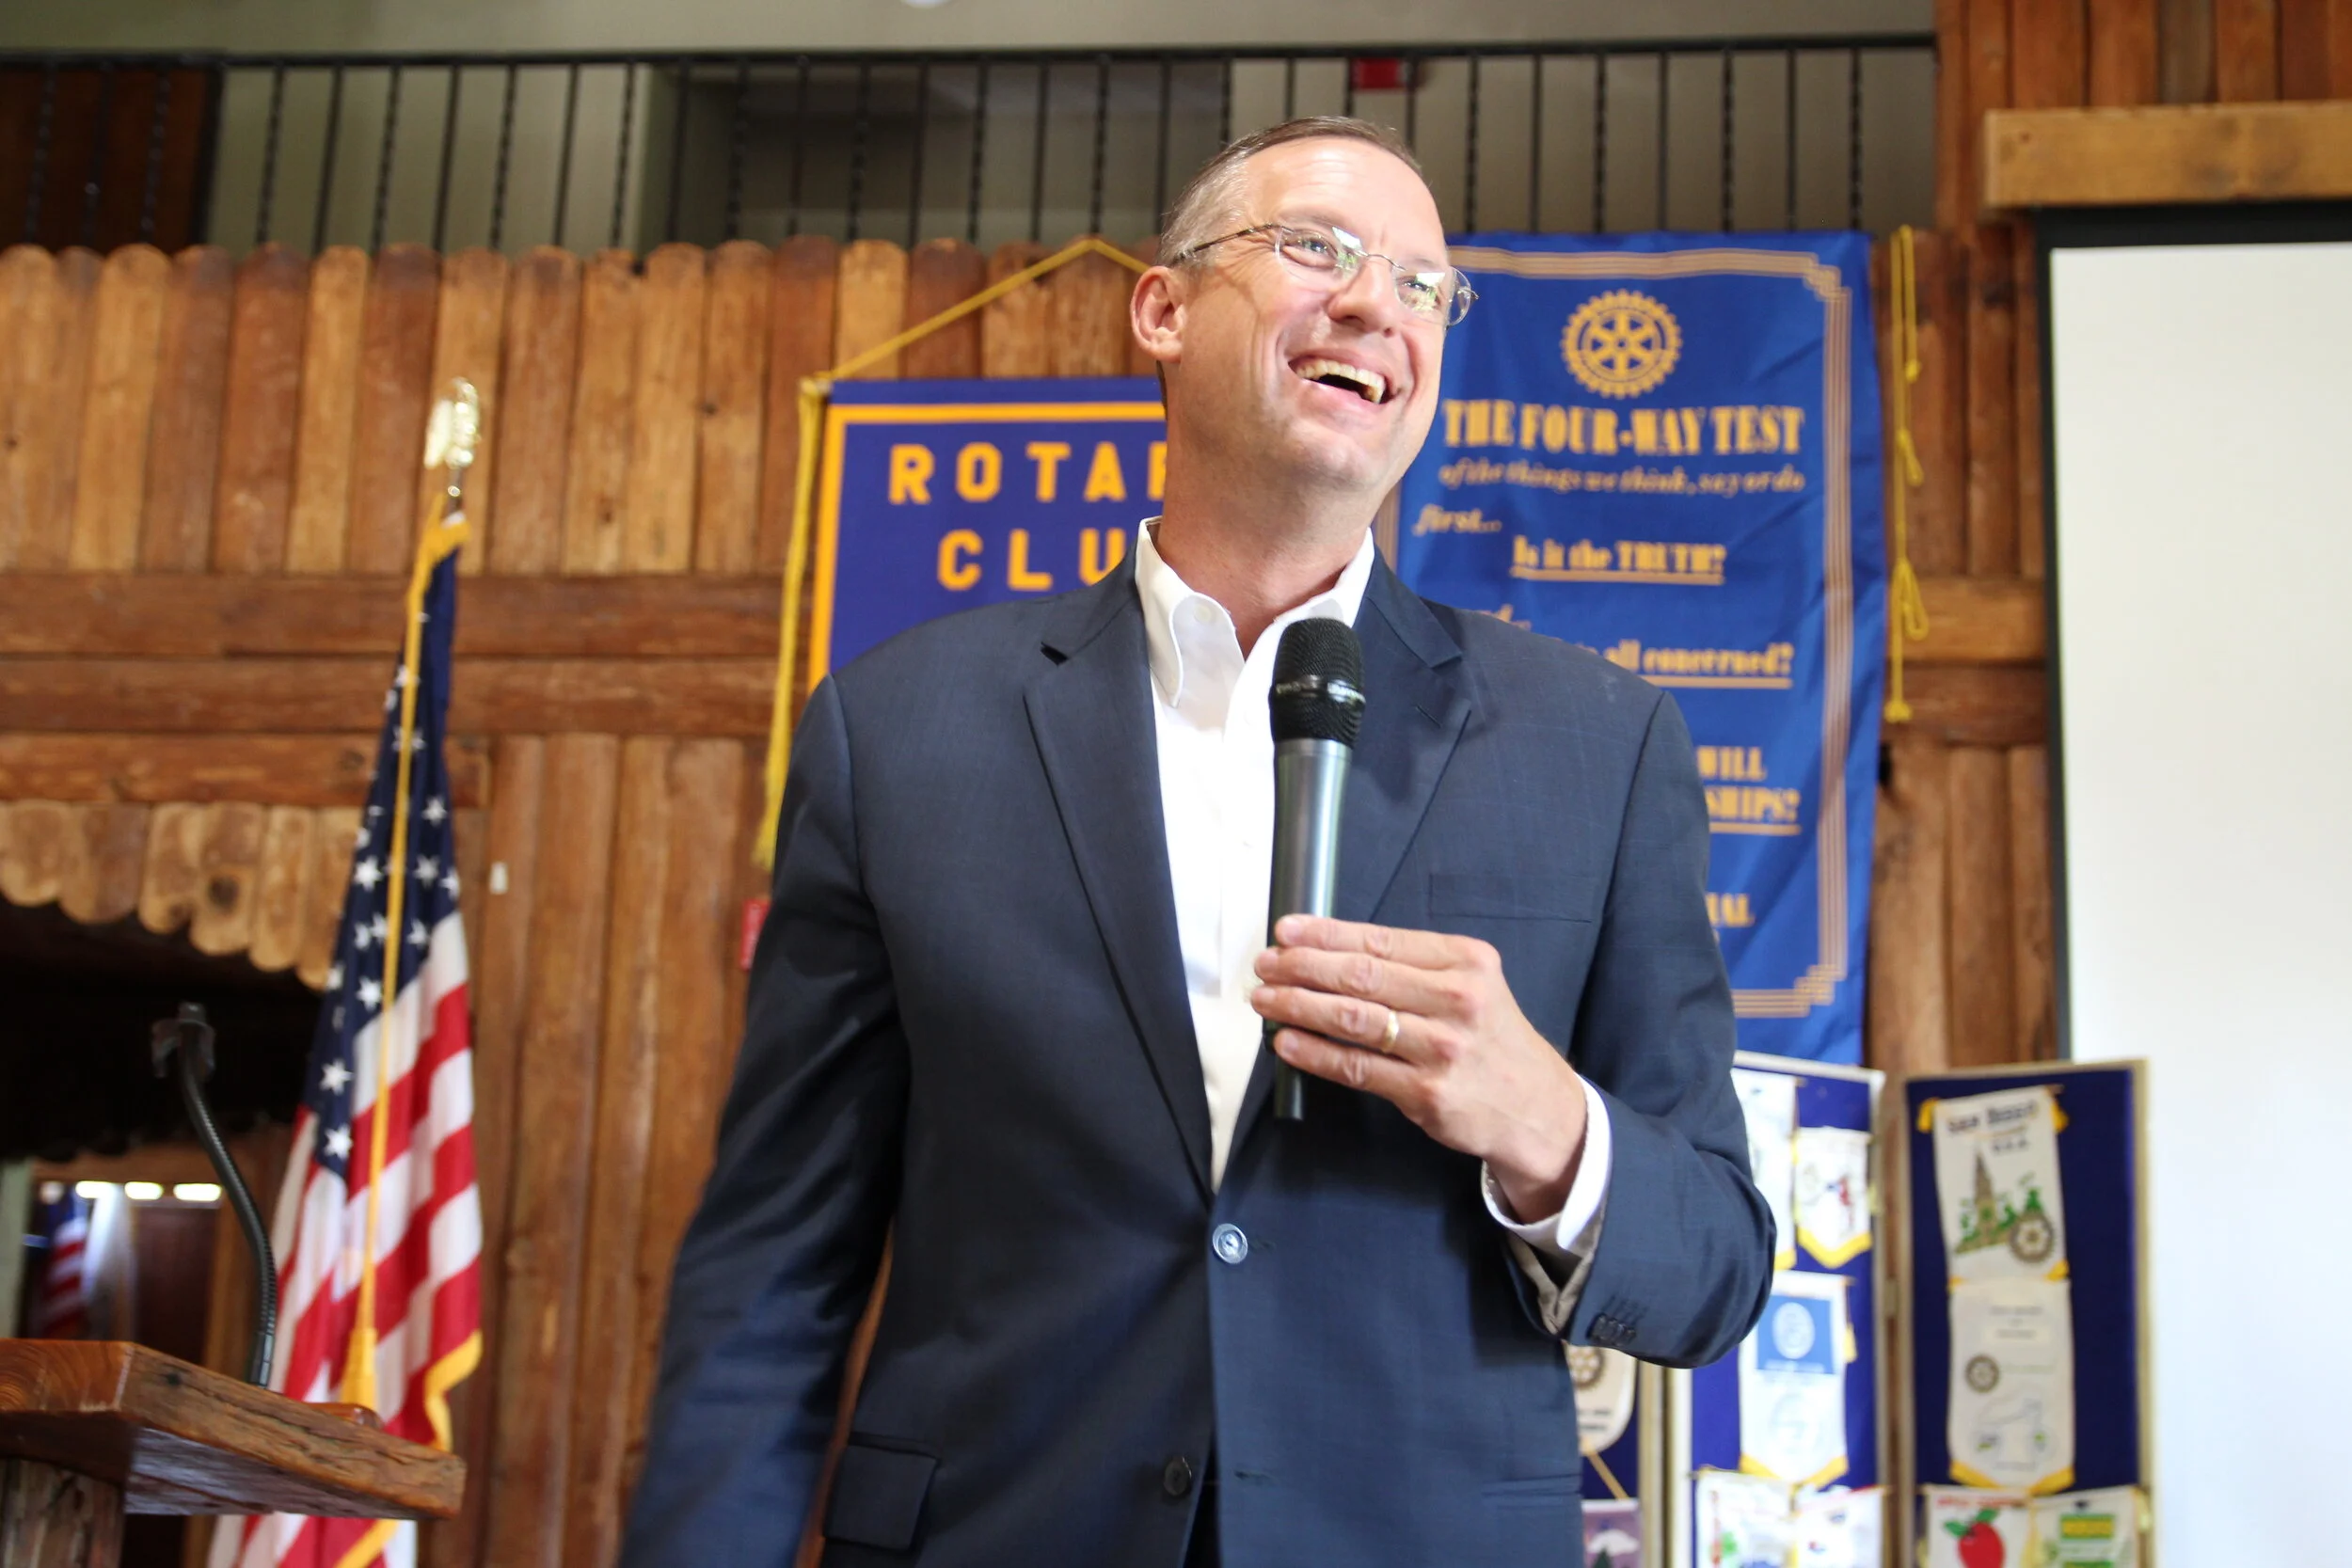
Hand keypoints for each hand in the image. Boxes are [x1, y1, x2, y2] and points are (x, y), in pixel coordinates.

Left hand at [1251, 914, 1589, 1221]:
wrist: (1537, 1107)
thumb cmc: (1491, 1040)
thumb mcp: (1474, 985)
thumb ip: (1416, 968)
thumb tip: (1334, 952)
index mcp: (1466, 962)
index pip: (1381, 940)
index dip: (1326, 934)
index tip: (1286, 931)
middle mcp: (1457, 1000)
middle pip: (1362, 976)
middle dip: (1302, 967)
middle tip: (1265, 965)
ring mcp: (1442, 1049)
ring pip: (1353, 1019)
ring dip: (1299, 1006)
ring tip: (1266, 999)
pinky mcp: (1427, 1093)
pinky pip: (1357, 1068)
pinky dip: (1315, 1053)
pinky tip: (1287, 1042)